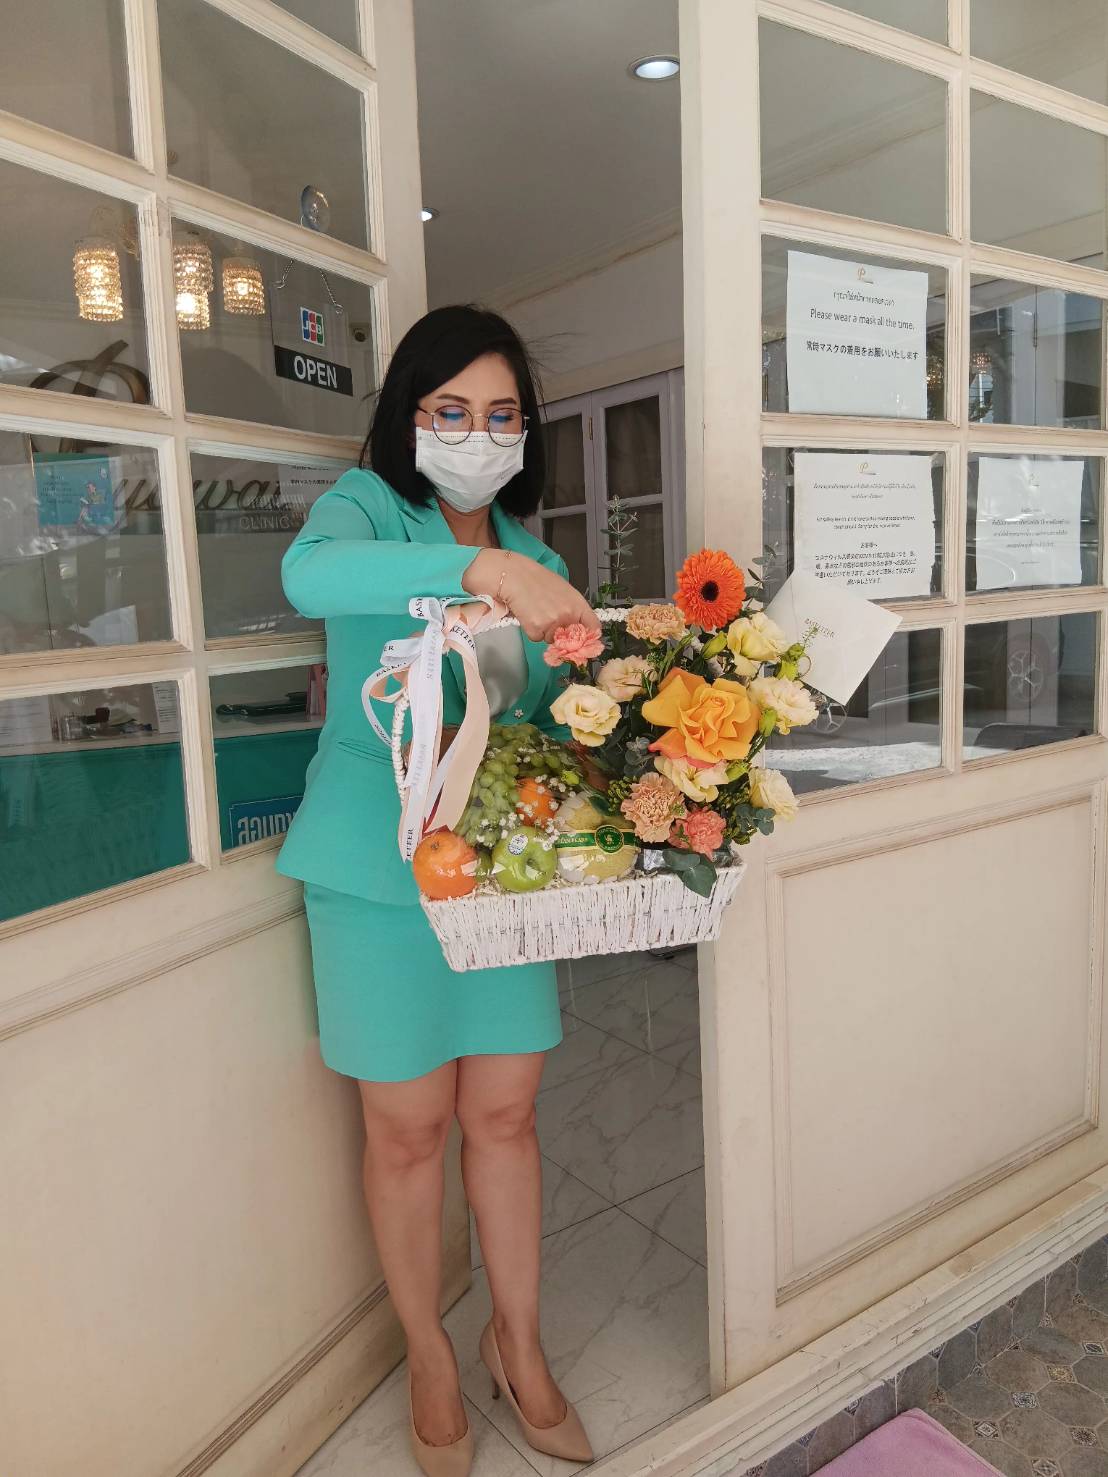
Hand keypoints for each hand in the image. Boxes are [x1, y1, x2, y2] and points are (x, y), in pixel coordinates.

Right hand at [463, 550, 599, 643]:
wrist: (514, 576)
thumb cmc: (536, 579)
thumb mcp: (563, 590)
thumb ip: (573, 608)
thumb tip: (578, 628)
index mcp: (578, 604)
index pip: (594, 627)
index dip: (589, 636)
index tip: (585, 641)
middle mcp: (568, 615)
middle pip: (570, 639)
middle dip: (561, 633)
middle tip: (548, 616)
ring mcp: (553, 623)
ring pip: (551, 639)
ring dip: (543, 630)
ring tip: (535, 610)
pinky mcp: (537, 630)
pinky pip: (536, 638)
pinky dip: (531, 630)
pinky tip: (527, 614)